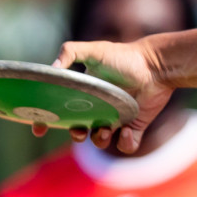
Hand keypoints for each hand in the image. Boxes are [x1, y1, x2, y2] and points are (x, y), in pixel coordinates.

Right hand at [37, 39, 173, 152]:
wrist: (157, 65)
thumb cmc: (125, 57)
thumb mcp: (95, 50)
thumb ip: (71, 52)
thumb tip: (51, 69)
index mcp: (83, 94)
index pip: (59, 111)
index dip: (46, 121)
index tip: (39, 128)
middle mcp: (98, 108)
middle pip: (78, 130)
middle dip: (76, 134)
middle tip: (80, 130)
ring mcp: (117, 118)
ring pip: (100, 140)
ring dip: (100, 140)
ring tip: (106, 129)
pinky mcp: (135, 126)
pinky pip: (127, 145)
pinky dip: (126, 143)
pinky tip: (127, 131)